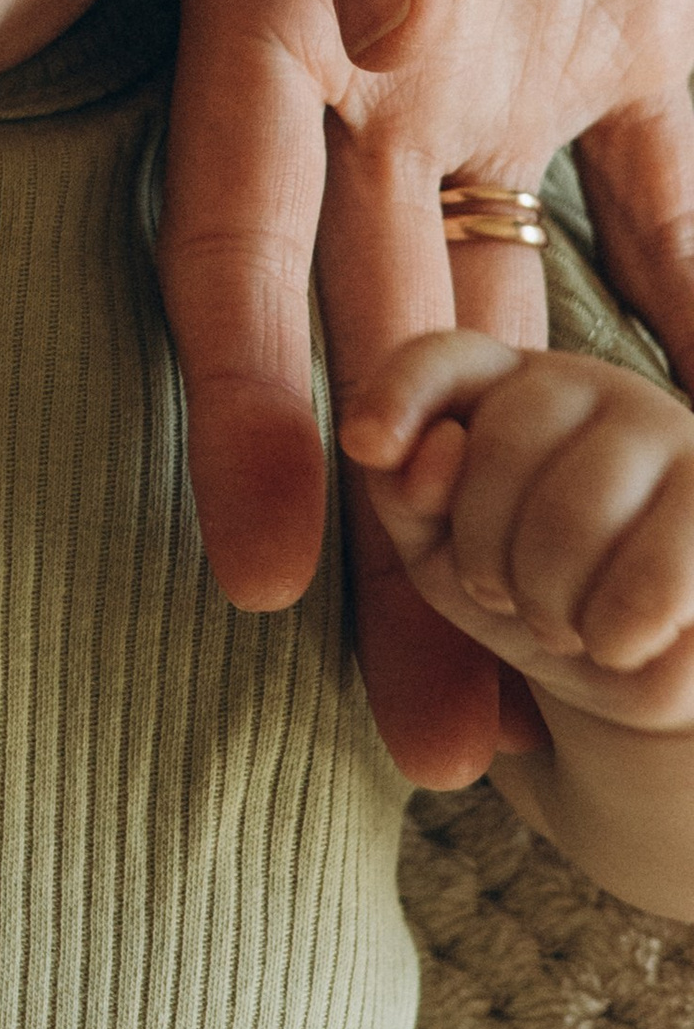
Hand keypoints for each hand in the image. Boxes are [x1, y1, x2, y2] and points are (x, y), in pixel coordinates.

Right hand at [163, 0, 693, 778]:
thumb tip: (378, 32)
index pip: (239, 219)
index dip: (247, 398)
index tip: (266, 573)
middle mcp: (389, 38)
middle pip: (377, 323)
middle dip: (401, 531)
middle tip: (433, 744)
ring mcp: (525, 32)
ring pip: (520, 310)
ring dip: (544, 486)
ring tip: (582, 682)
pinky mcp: (653, 2)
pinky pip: (685, 197)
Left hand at [345, 333, 693, 735]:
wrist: (640, 671)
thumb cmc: (530, 601)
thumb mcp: (441, 552)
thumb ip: (408, 492)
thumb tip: (435, 446)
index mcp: (518, 386)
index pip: (448, 357)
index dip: (401, 392)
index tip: (367, 444)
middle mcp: (602, 388)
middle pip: (505, 445)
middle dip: (485, 550)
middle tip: (508, 598)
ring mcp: (677, 434)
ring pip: (576, 509)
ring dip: (549, 600)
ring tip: (565, 625)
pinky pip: (651, 574)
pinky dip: (614, 628)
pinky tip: (619, 644)